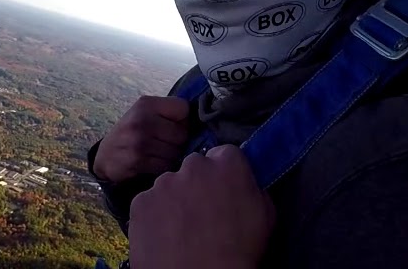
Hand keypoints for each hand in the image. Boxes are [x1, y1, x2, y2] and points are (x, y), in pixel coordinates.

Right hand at [92, 95, 189, 183]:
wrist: (106, 157)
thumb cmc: (133, 133)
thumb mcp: (145, 114)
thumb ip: (168, 113)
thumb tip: (203, 121)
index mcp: (146, 103)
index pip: (184, 108)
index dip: (182, 120)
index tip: (172, 126)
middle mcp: (142, 119)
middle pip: (182, 133)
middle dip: (178, 141)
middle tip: (164, 143)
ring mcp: (139, 141)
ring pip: (176, 152)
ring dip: (171, 157)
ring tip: (158, 154)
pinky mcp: (138, 161)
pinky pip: (167, 166)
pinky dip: (164, 168)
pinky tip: (153, 164)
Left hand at [128, 145, 275, 268]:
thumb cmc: (239, 254)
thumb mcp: (266, 217)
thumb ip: (254, 188)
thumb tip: (244, 182)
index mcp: (228, 165)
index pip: (225, 154)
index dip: (225, 173)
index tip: (225, 190)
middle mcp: (193, 166)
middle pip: (195, 166)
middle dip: (199, 183)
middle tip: (203, 212)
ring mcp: (163, 183)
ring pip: (170, 184)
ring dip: (176, 199)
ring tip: (182, 228)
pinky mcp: (141, 202)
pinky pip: (150, 202)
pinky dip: (155, 216)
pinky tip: (165, 236)